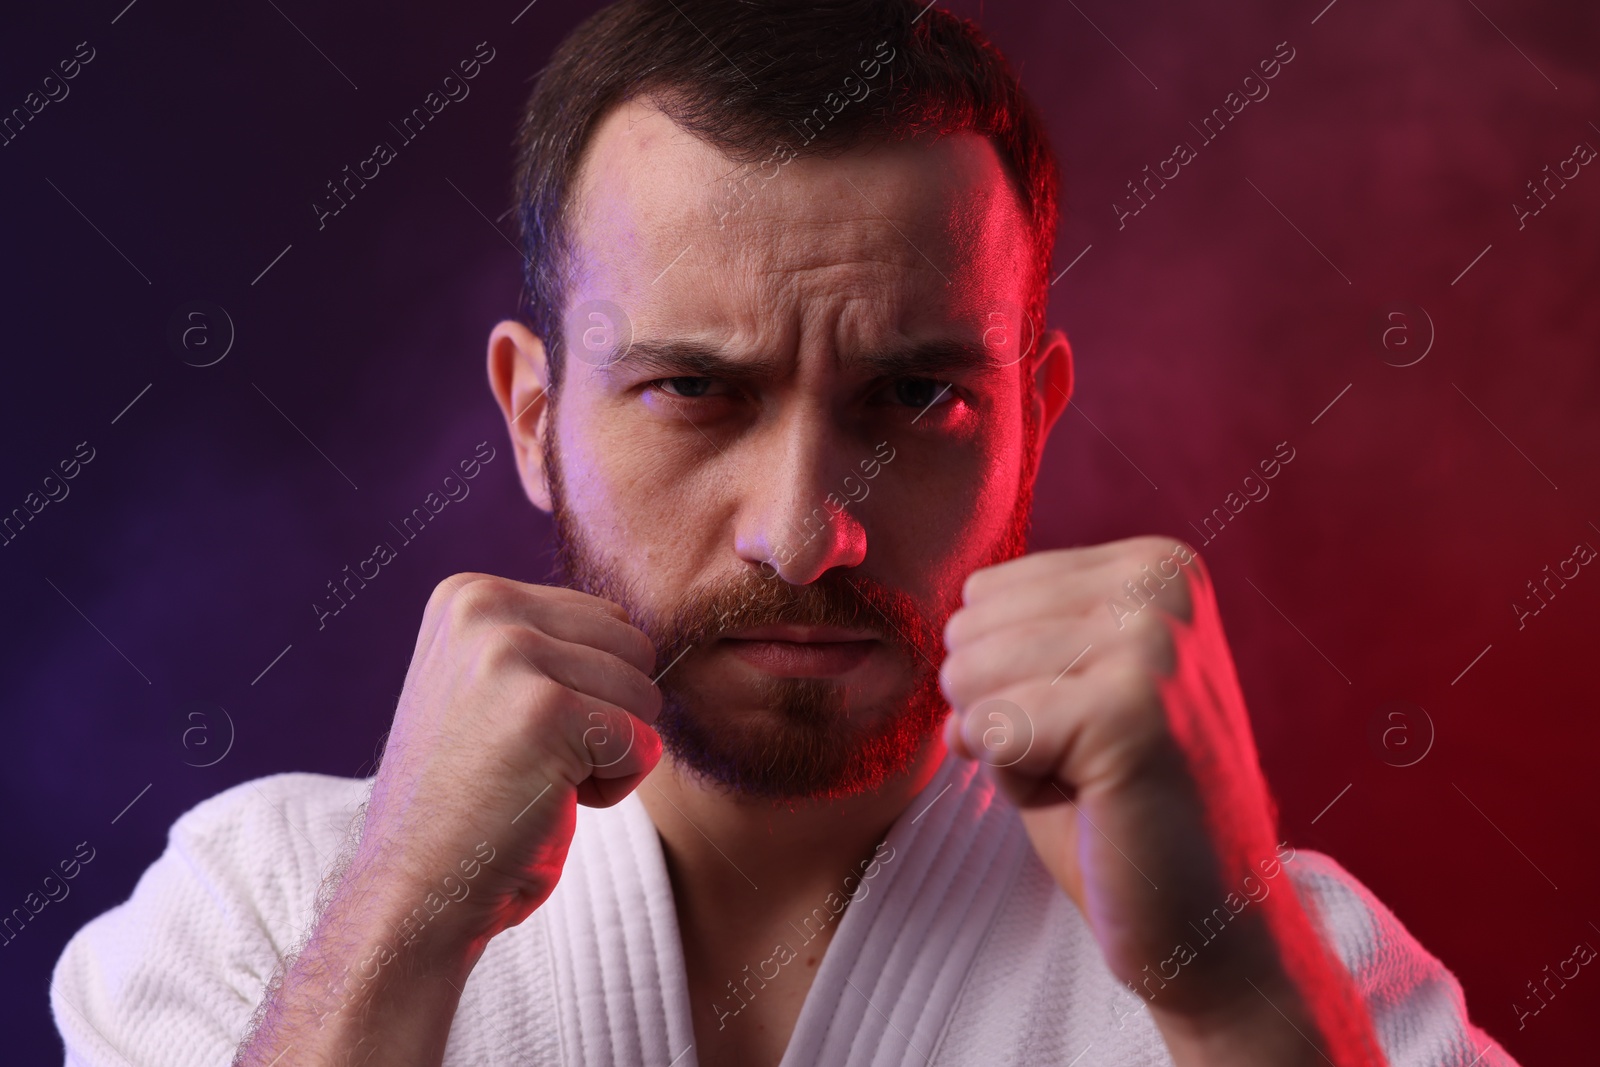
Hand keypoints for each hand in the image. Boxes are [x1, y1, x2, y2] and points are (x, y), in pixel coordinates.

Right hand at [235, 574, 661, 1065]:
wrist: (414, 893)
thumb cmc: (468, 803)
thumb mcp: (489, 689)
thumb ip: (547, 645)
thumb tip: (638, 632)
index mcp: (469, 594)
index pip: (606, 620)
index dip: (585, 692)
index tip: (516, 734)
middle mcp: (484, 607)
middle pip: (634, 648)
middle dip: (606, 716)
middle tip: (529, 762)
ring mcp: (511, 653)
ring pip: (645, 695)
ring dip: (609, 755)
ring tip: (533, 780)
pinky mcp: (546, 710)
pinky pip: (643, 744)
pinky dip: (614, 789)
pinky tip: (548, 803)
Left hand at [939, 537, 1382, 1064]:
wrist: (1213, 924)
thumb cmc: (1123, 810)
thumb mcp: (1069, 687)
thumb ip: (1016, 634)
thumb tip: (946, 625)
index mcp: (1153, 566)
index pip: (985, 593)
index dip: (1007, 680)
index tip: (1086, 726)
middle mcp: (1160, 585)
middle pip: (970, 626)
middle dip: (1001, 709)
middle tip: (1087, 762)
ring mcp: (1152, 642)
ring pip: (970, 674)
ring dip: (1007, 749)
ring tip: (1090, 779)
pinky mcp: (1130, 710)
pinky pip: (988, 729)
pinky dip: (1013, 782)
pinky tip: (1088, 803)